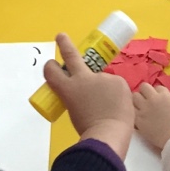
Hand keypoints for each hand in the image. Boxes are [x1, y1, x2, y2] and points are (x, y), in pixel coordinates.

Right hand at [43, 33, 132, 156]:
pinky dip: (116, 95)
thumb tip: (89, 97)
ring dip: (104, 90)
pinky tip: (117, 107)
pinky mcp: (118, 80)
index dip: (51, 67)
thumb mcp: (74, 112)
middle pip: (71, 56)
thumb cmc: (89, 129)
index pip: (53, 71)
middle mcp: (82, 79)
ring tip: (108, 108)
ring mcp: (101, 78)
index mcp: (67, 89)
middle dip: (65, 44)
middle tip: (61, 36)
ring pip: (101, 80)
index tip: (53, 64)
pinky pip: (115, 86)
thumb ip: (79, 100)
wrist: (108, 133)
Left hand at [132, 83, 169, 149]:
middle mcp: (153, 98)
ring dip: (137, 100)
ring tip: (140, 106)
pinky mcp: (137, 118)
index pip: (157, 86)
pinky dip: (133, 111)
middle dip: (144, 92)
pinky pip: (131, 109)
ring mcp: (143, 108)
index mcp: (164, 95)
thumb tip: (157, 97)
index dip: (156, 92)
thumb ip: (165, 98)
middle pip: (143, 87)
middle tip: (146, 100)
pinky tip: (137, 115)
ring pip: (134, 96)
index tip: (157, 98)